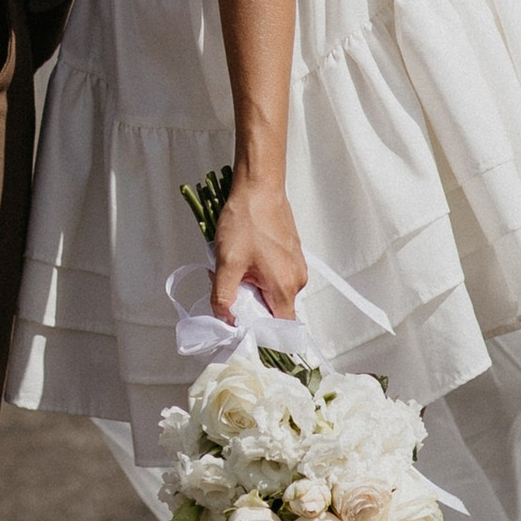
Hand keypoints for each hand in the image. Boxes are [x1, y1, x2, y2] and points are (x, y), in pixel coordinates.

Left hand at [211, 176, 307, 327]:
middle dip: (248, 305)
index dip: (259, 333)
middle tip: (228, 286)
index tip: (240, 327)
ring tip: (234, 267)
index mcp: (284, 287)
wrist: (259, 187)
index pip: (279, 329)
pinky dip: (258, 274)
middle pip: (273, 311)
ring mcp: (295, 266)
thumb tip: (224, 319)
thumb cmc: (247, 220)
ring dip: (251, 287)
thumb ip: (223, 298)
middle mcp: (296, 280)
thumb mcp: (227, 263)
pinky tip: (243, 257)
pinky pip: (274, 276)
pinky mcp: (291, 255)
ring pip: (271, 292)